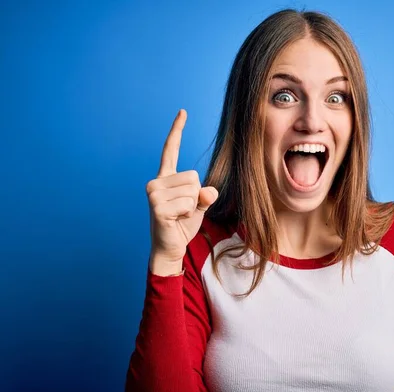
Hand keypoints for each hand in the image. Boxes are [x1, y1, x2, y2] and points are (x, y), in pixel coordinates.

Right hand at [146, 109, 217, 271]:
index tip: (183, 111)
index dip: (176, 130)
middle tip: (183, 210)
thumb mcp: (199, 205)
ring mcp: (154, 194)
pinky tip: (175, 220)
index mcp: (165, 177)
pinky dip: (188, 214)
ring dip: (192, 206)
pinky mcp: (157, 208)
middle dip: (196, 195)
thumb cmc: (182, 224)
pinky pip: (188, 204)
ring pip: (192, 190)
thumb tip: (208, 192)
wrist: (170, 248)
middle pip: (193, 176)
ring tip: (179, 215)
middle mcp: (156, 182)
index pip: (171, 150)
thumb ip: (205, 194)